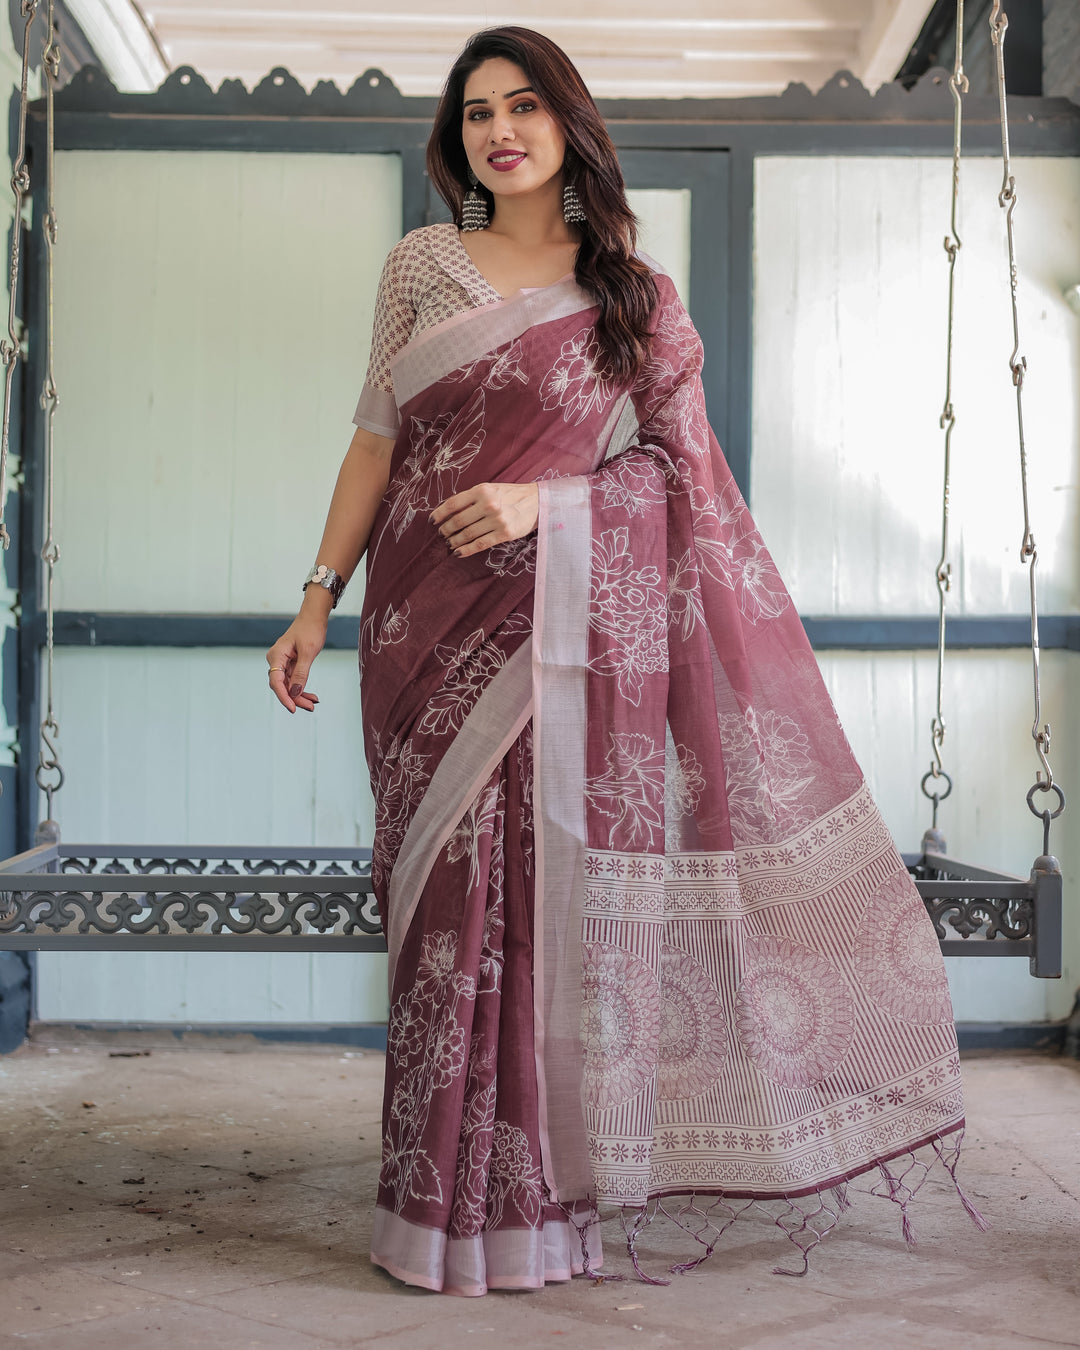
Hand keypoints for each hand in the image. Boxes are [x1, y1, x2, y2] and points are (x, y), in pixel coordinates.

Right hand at [266, 592, 329, 712]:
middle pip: (281, 686)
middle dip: (295, 698)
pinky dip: (302, 688)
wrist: (314, 617)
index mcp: (276, 656)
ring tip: (313, 703)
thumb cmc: (310, 629)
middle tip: (311, 707)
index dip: (284, 697)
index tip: (293, 709)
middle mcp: (276, 660)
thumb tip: (295, 693)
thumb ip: (301, 673)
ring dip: (300, 696)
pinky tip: (311, 696)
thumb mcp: (308, 652)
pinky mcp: (290, 664)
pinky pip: (293, 680)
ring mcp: (282, 663)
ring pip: (288, 685)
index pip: (276, 681)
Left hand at [431, 482, 538, 558]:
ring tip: (449, 543)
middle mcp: (489, 504)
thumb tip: (449, 512)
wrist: (538, 502)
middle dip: (446, 530)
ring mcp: (497, 520)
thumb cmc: (511, 495)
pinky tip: (458, 552)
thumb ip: (472, 498)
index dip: (439, 514)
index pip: (453, 503)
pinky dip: (466, 550)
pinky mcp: (504, 533)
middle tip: (441, 534)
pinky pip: (480, 544)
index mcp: (482, 490)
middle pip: (458, 521)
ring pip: (468, 534)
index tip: (432, 521)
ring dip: (454, 541)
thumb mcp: (491, 489)